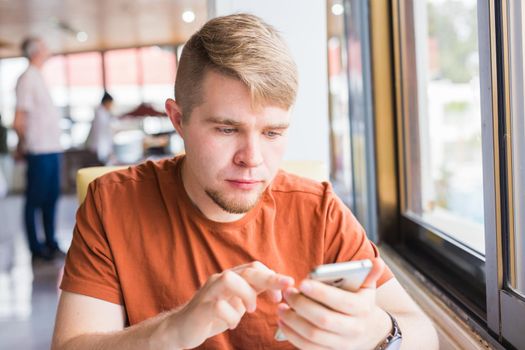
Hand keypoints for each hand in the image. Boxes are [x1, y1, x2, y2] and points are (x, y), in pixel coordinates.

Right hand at [168, 261, 293, 348]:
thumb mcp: (237, 301)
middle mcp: (220, 280)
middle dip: (269, 280)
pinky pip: (218, 306)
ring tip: (251, 310)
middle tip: (281, 295)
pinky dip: (231, 316)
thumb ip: (254, 291)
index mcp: (231, 277)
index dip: (272, 277)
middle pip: (247, 271)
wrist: (182, 328)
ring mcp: (209, 292)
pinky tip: (232, 325)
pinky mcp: (201, 308)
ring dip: (247, 295)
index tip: (283, 293)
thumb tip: (280, 288)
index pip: (254, 267)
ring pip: (230, 280)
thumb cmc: (214, 314)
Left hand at [277, 258, 390, 349]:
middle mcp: (354, 329)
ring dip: (293, 321)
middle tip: (287, 292)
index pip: (341, 301)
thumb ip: (368, 273)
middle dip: (302, 305)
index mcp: (363, 308)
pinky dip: (292, 335)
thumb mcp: (366, 287)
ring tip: (281, 307)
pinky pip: (307, 347)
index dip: (321, 292)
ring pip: (313, 336)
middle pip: (324, 320)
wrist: (369, 331)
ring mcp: (341, 343)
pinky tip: (283, 321)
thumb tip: (376, 262)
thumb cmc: (360, 301)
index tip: (302, 283)